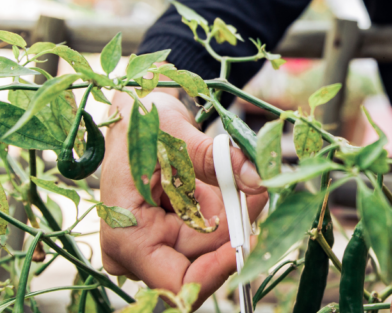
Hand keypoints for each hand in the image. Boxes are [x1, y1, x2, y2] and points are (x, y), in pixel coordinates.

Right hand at [100, 90, 267, 305]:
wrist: (138, 115)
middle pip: (200, 262)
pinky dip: (226, 212)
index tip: (251, 240)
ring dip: (232, 216)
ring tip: (242, 180)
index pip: (176, 281)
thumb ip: (217, 160)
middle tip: (257, 192)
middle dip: (234, 229)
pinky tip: (230, 187)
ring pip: (210, 247)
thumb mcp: (177, 136)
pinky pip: (210, 233)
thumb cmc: (142, 123)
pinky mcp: (172, 234)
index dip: (217, 271)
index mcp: (126, 236)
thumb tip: (259, 179)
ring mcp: (154, 244)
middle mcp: (136, 250)